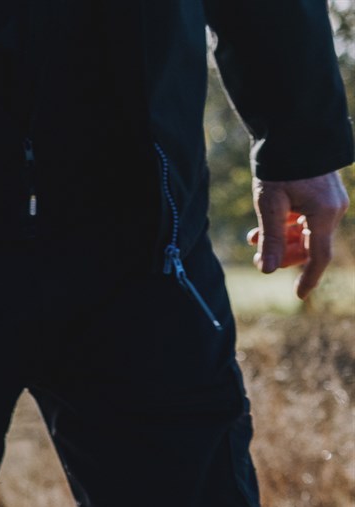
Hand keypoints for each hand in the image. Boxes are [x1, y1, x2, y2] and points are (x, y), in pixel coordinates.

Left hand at [252, 172, 348, 298]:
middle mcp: (332, 210)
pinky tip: (262, 228)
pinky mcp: (322, 195)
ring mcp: (330, 202)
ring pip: (306, 233)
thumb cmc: (279, 166)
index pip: (318, 255)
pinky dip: (286, 226)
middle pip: (310, 245)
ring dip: (281, 239)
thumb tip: (267, 270)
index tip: (298, 296)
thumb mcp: (269, 204)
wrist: (293, 132)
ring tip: (252, 239)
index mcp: (324, 213)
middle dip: (283, 254)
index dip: (308, 278)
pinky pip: (306, 219)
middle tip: (257, 256)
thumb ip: (270, 238)